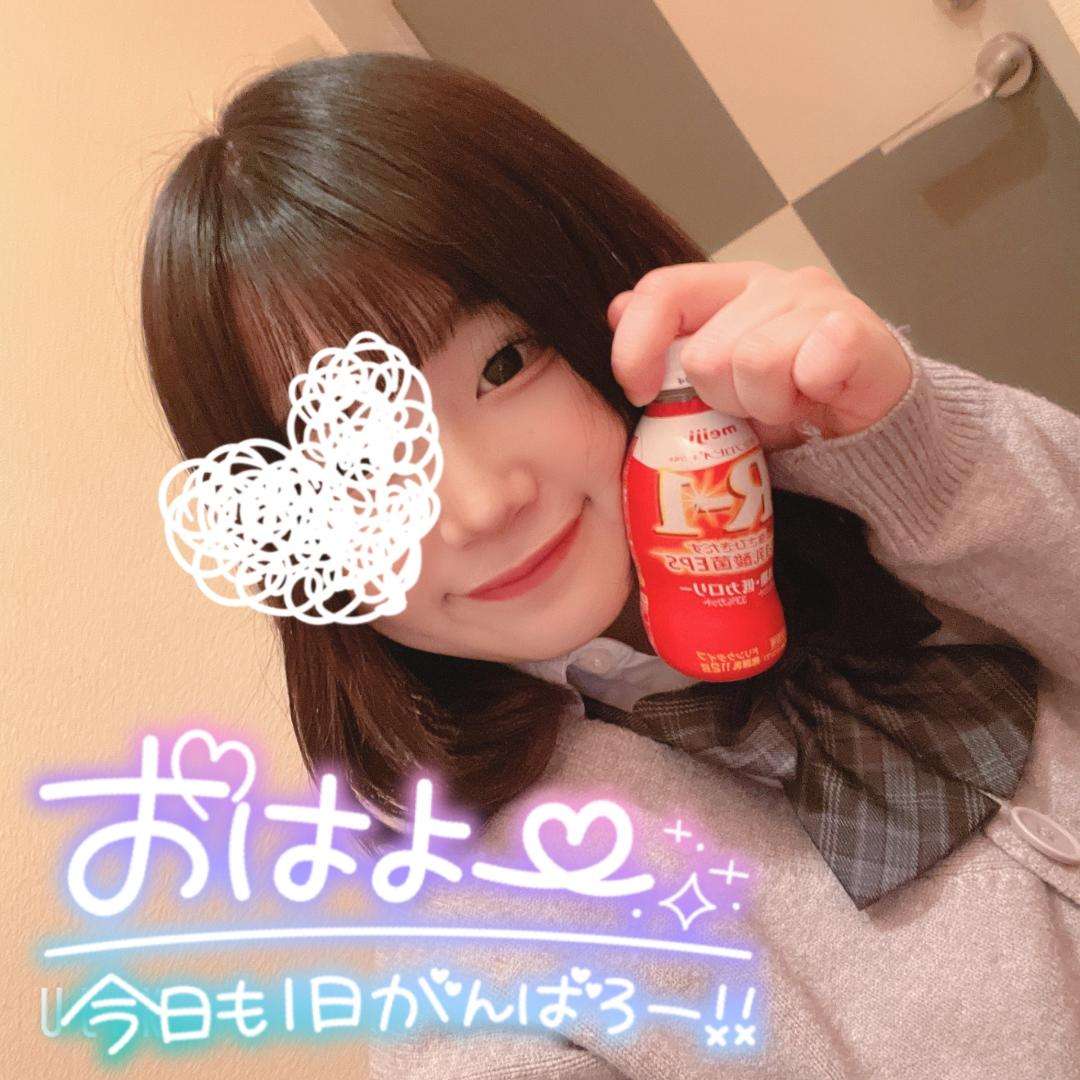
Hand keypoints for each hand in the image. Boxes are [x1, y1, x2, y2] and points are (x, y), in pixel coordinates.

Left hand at [607, 262, 913, 451]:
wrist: (869, 428)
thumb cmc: (791, 402)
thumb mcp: (717, 381)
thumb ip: (671, 347)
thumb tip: (616, 311)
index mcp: (731, 288)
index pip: (662, 291)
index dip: (637, 346)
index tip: (637, 392)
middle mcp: (774, 283)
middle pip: (705, 351)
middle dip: (723, 398)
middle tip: (755, 407)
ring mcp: (818, 301)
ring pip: (753, 362)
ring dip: (767, 404)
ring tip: (789, 405)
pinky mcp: (858, 330)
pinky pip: (810, 365)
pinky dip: (809, 396)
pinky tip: (820, 399)